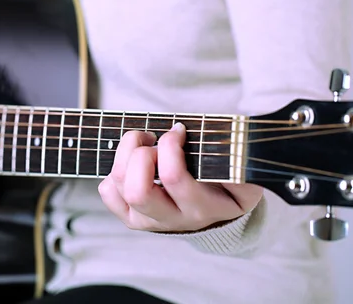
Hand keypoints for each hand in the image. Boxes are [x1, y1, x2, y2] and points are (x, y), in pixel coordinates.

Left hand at [98, 122, 262, 232]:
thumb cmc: (229, 182)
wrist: (221, 212)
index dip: (169, 145)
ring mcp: (150, 221)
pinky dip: (113, 172)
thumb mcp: (244, 173)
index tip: (179, 130)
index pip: (174, 178)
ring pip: (119, 188)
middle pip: (138, 190)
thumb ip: (237, 158)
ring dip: (124, 155)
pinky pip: (108, 194)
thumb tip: (224, 140)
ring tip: (142, 142)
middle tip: (153, 139)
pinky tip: (133, 163)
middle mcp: (174, 219)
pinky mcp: (134, 219)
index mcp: (204, 207)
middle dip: (140, 154)